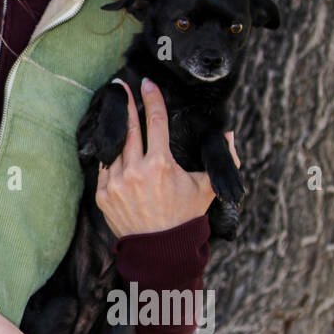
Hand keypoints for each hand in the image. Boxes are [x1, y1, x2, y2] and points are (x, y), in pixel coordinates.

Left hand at [95, 78, 240, 238]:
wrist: (161, 250)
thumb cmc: (185, 216)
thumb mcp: (206, 187)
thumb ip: (222, 160)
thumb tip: (230, 133)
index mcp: (161, 165)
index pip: (156, 121)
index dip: (152, 99)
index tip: (147, 83)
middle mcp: (136, 171)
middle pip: (128, 127)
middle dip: (124, 103)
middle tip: (119, 85)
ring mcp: (116, 183)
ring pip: (113, 147)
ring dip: (115, 129)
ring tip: (113, 112)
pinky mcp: (103, 194)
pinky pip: (103, 167)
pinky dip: (108, 155)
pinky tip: (111, 145)